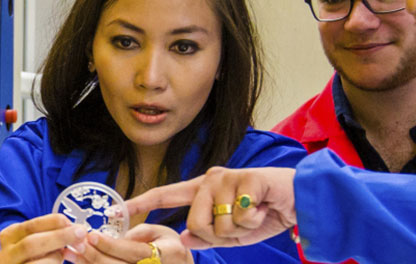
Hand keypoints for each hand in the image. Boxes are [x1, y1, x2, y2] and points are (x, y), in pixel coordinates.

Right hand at [0, 213, 88, 263]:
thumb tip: (77, 229)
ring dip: (55, 259)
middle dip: (58, 237)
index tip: (70, 223)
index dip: (52, 223)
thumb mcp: (37, 241)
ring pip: (37, 263)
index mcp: (9, 236)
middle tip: (80, 234)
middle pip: (31, 244)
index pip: (30, 226)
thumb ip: (50, 234)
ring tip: (62, 257)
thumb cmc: (34, 256)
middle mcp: (6, 254)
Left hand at [72, 224, 191, 263]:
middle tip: (75, 243)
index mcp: (166, 254)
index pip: (131, 251)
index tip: (91, 235)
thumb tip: (109, 237)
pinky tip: (80, 262)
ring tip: (71, 253)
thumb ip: (137, 234)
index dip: (109, 245)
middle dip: (93, 256)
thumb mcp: (161, 233)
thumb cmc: (170, 248)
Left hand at [124, 166, 297, 248]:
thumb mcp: (233, 232)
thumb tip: (181, 239)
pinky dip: (254, 220)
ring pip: (218, 223)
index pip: (165, 196)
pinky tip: (264, 208)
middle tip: (241, 225)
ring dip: (239, 229)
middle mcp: (210, 179)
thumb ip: (207, 234)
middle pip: (195, 222)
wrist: (301, 200)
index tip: (114, 211)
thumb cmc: (266, 213)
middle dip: (219, 235)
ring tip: (254, 214)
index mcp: (202, 189)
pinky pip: (240, 216)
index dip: (140, 204)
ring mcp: (228, 177)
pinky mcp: (247, 178)